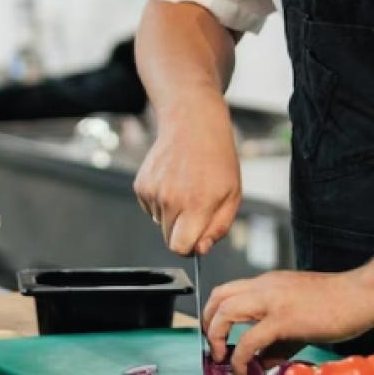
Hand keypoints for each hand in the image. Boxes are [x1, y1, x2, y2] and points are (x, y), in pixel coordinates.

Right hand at [134, 87, 240, 255]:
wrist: (192, 124)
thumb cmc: (217, 159)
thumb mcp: (232, 195)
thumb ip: (218, 227)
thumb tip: (200, 249)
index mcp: (197, 204)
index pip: (180, 247)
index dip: (189, 247)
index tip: (196, 239)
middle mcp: (170, 199)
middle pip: (168, 238)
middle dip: (182, 230)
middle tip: (195, 206)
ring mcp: (153, 191)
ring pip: (159, 221)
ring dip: (171, 213)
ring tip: (184, 186)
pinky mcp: (141, 184)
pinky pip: (149, 207)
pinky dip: (159, 200)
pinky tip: (172, 180)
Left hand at [204, 266, 373, 374]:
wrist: (358, 295)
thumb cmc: (334, 303)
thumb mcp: (298, 317)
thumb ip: (279, 340)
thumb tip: (263, 361)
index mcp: (266, 284)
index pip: (227, 289)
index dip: (212, 310)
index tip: (212, 330)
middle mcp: (263, 287)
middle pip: (219, 296)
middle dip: (207, 321)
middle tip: (211, 344)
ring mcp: (272, 301)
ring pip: (227, 311)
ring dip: (216, 335)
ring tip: (220, 357)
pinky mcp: (283, 320)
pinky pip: (250, 338)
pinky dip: (240, 357)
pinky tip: (243, 370)